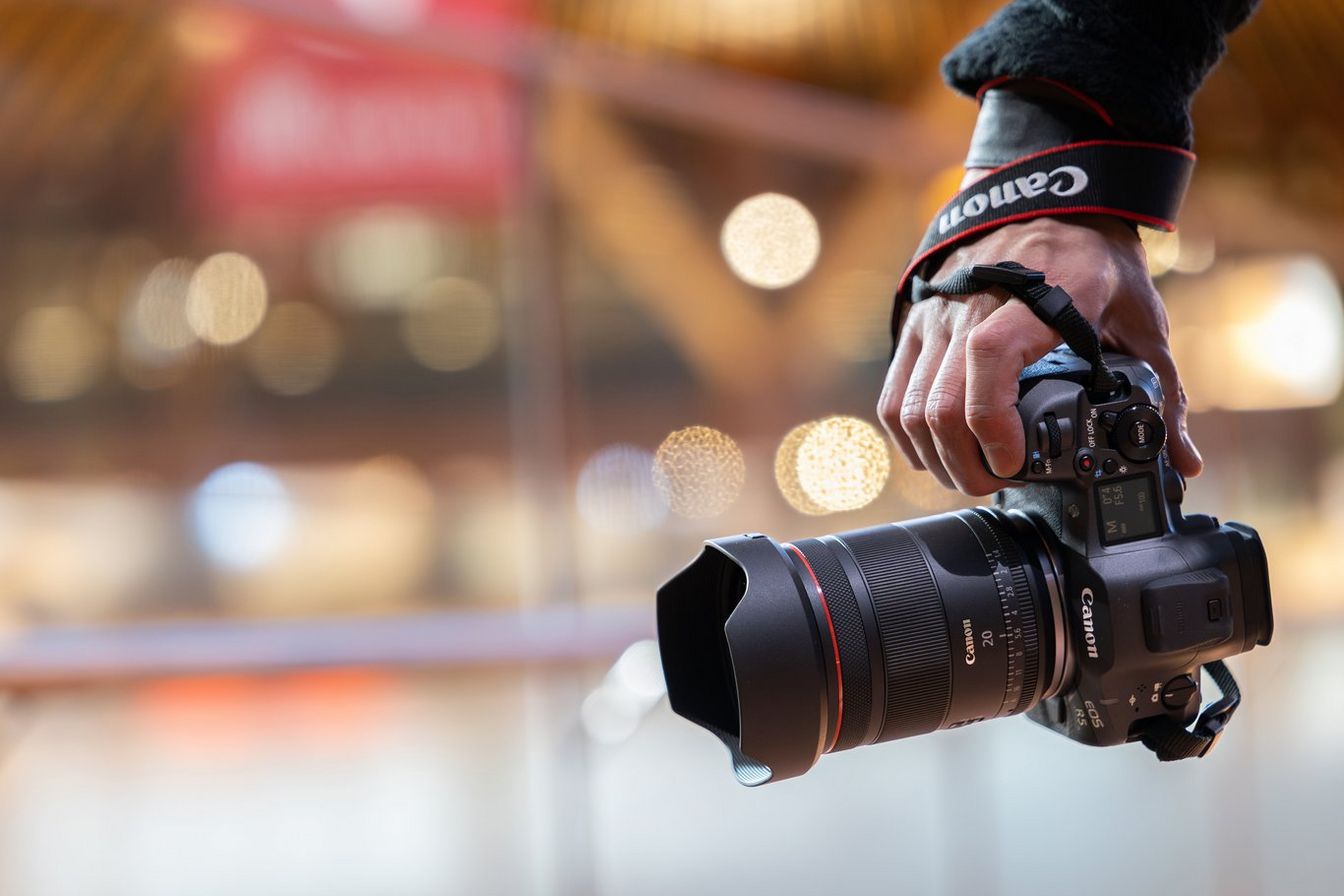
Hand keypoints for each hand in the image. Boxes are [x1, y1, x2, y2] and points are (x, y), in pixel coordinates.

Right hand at [877, 213, 1202, 495]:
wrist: (1048, 202)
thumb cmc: (1095, 260)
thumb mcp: (1139, 316)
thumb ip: (1163, 389)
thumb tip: (1183, 459)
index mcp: (1040, 298)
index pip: (990, 356)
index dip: (993, 422)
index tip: (1015, 460)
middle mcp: (976, 303)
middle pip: (942, 403)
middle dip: (966, 462)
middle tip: (996, 482)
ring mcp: (939, 314)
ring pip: (910, 407)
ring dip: (937, 456)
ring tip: (970, 473)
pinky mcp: (917, 325)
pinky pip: (893, 395)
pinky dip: (910, 436)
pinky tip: (938, 451)